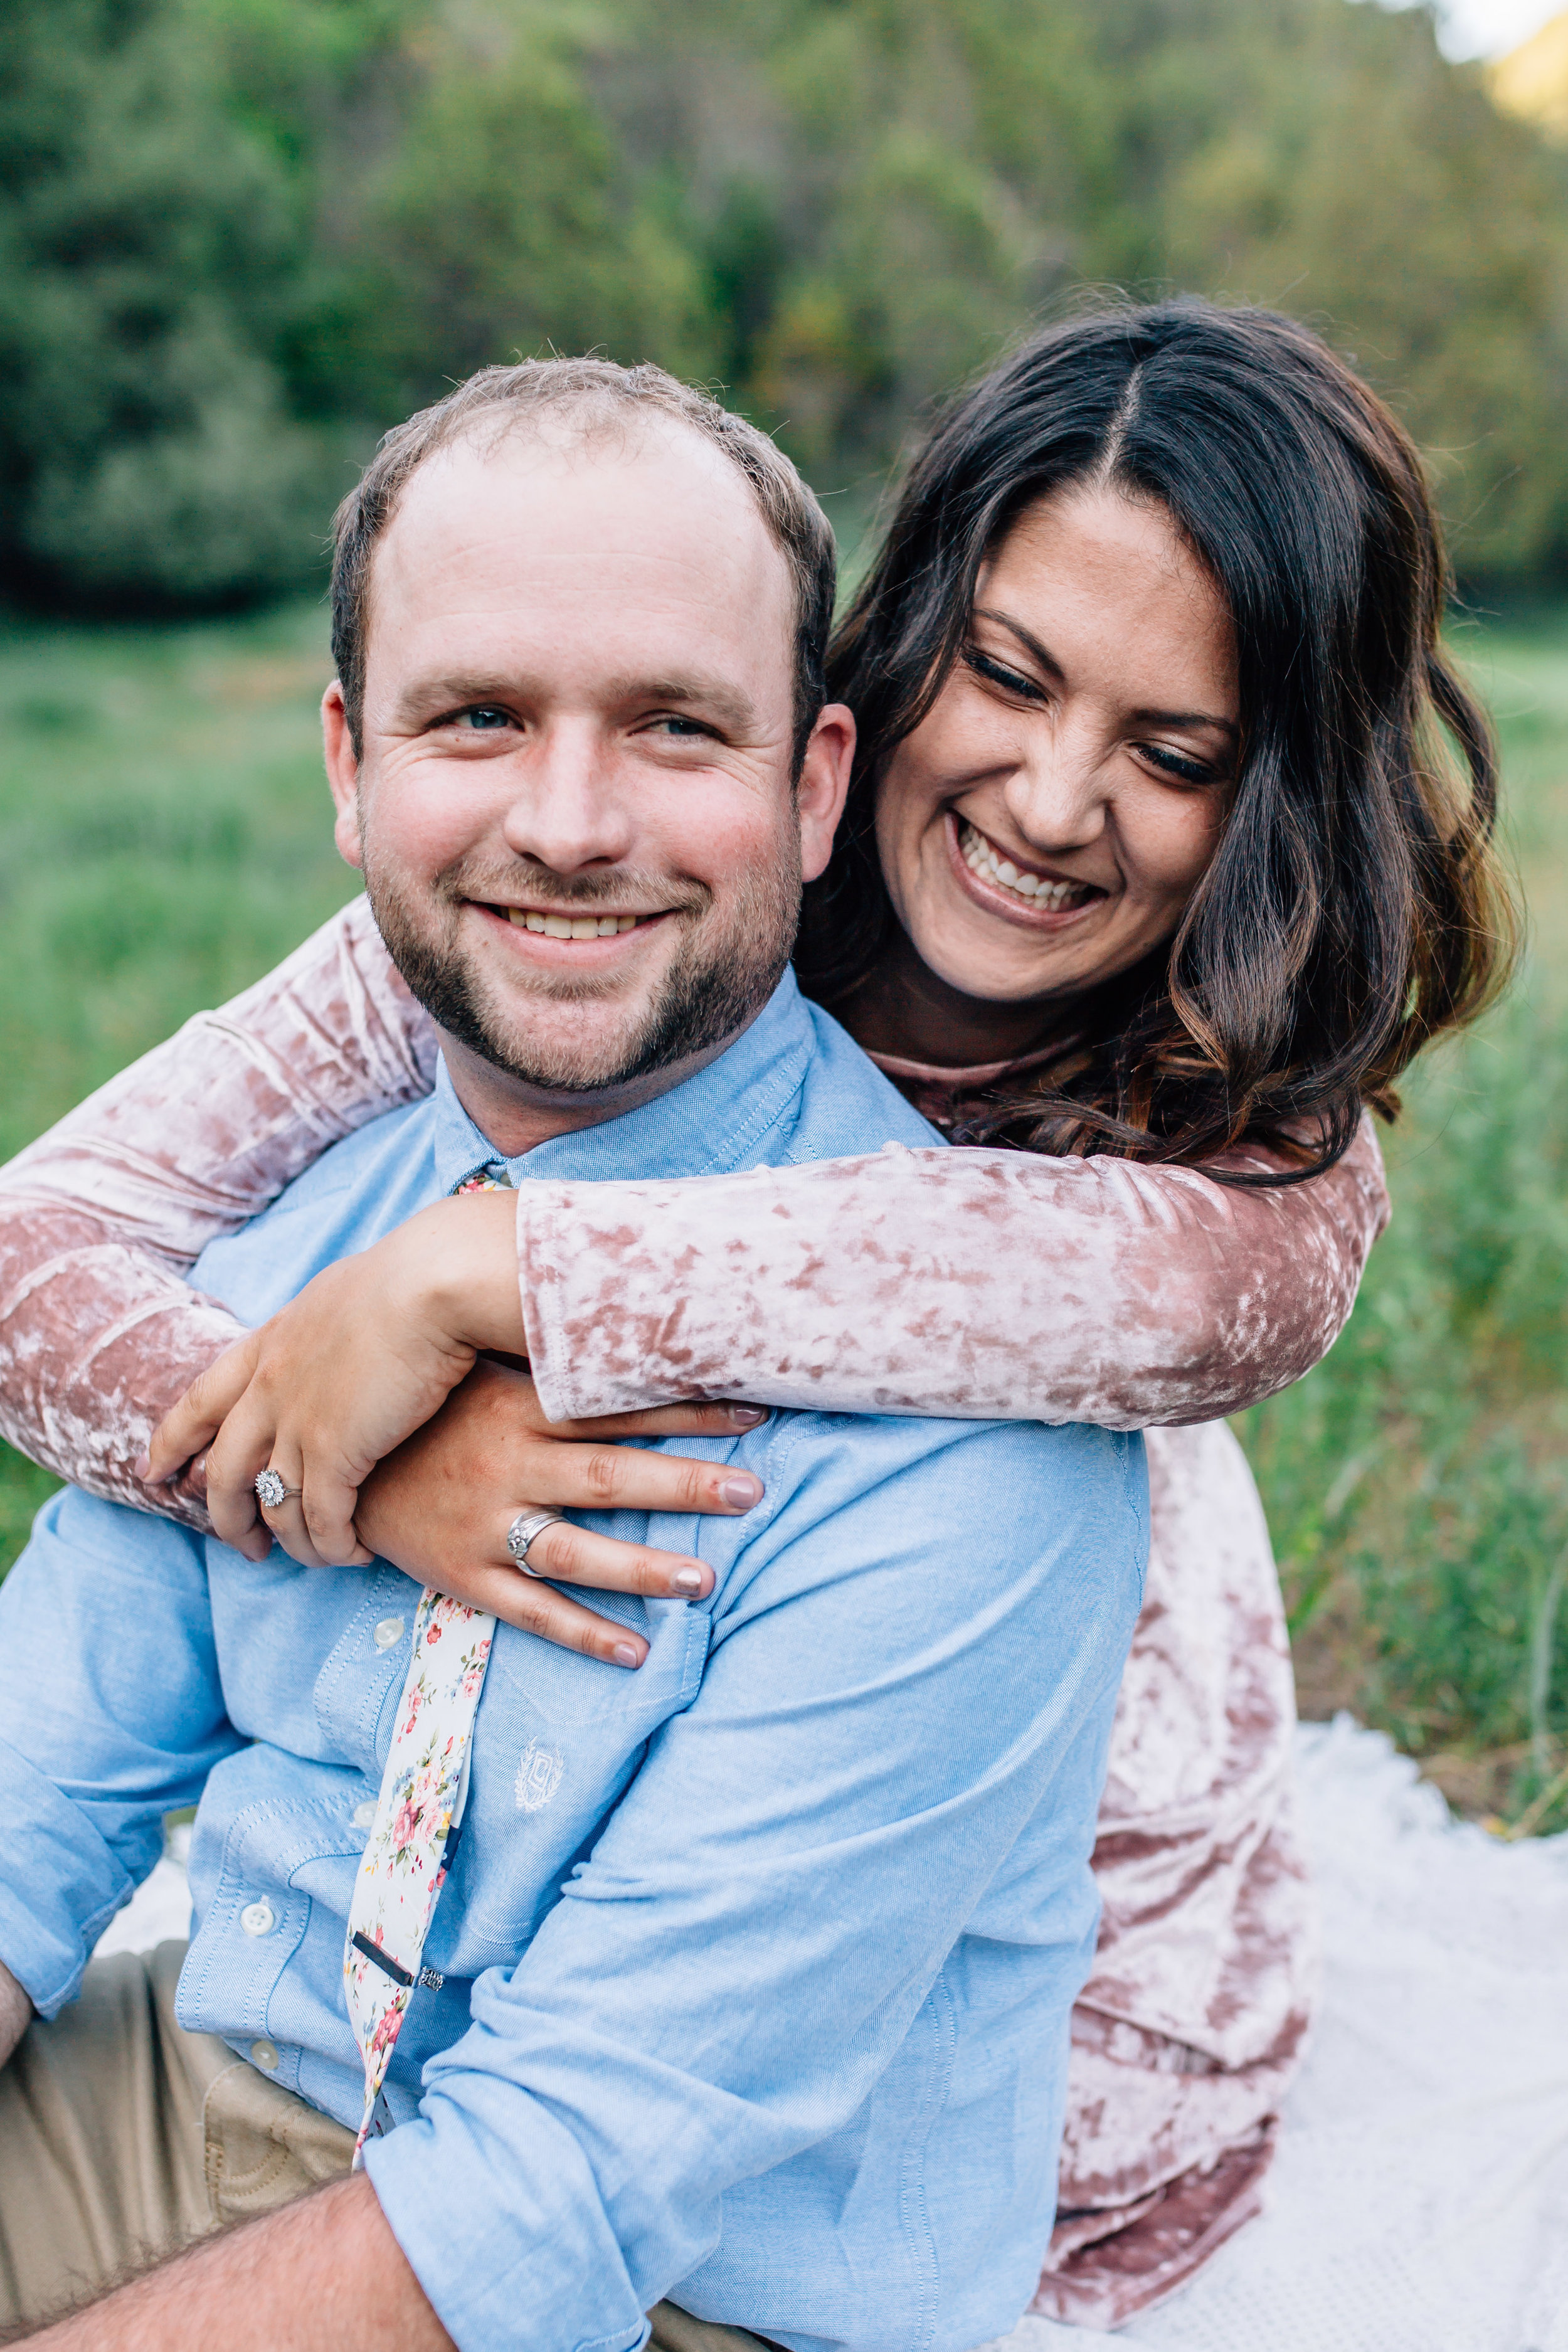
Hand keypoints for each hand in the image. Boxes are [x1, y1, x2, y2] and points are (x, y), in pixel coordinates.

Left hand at [142, 1190, 547, 1563]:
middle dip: (227, 1518)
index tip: (151, 1470)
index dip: (172, 1439)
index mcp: (271, 1344)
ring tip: (318, 1557)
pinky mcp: (337, 1454)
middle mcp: (271, 1388)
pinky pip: (321, 1519)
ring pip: (275, 1506)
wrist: (433, 1283)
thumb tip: (349, 1336)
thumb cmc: (413, 1278)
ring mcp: (299, 1423)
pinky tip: (355, 1552)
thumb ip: (330, 1328)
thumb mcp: (346, 1296)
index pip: (203, 1398)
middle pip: (225, 1470)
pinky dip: (333, 1545)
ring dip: (293, 1543)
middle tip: (245, 1547)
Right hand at [352, 1359, 763, 1665]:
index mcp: (515, 1405)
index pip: (613, 1404)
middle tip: (751, 1490)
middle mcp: (506, 1464)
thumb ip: (543, 1353)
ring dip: (644, 1566)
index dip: (683, 1407)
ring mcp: (484, 1523)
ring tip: (705, 1578)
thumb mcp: (477, 1368)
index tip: (750, 1408)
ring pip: (576, 1551)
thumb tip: (617, 1311)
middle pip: (608, 1476)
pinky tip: (636, 1650)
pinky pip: (532, 1610)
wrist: (332, 1457)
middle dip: (683, 1483)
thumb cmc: (422, 1409)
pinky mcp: (463, 1572)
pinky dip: (584, 1633)